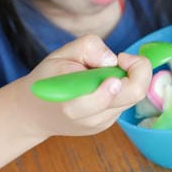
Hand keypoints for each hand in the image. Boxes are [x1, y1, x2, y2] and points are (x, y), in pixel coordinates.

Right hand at [22, 35, 151, 137]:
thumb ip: (88, 48)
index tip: (118, 59)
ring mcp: (101, 123)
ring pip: (132, 97)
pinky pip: (124, 102)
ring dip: (126, 79)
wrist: (33, 113)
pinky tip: (100, 85)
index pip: (115, 91)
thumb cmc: (47, 78)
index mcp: (74, 101)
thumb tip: (113, 60)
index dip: (129, 71)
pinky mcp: (106, 124)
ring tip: (102, 73)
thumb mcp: (61, 54)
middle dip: (139, 71)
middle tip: (122, 59)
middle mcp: (90, 117)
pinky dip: (120, 88)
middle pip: (135, 94)